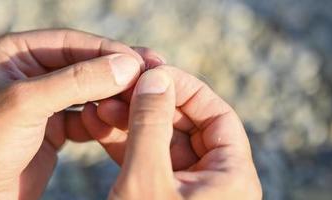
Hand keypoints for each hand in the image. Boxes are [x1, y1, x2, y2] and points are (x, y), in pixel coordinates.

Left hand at [0, 29, 148, 198]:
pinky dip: (104, 120)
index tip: (141, 61)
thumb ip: (78, 81)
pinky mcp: (51, 128)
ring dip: (114, 96)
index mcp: (12, 53)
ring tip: (142, 99)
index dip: (107, 50)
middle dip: (116, 72)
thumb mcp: (27, 104)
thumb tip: (126, 64)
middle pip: (83, 64)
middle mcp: (27, 72)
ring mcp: (40, 100)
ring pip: (89, 90)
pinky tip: (120, 123)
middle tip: (154, 73)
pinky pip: (87, 116)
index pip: (70, 42)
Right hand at [82, 66, 261, 198]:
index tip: (151, 73)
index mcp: (232, 177)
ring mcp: (191, 193)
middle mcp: (218, 183)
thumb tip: (158, 78)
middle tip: (117, 89)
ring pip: (165, 144)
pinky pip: (151, 164)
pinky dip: (128, 146)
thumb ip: (152, 126)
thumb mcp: (147, 181)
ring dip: (134, 124)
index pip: (217, 115)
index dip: (185, 88)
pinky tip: (100, 130)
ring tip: (100, 108)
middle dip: (151, 105)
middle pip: (189, 127)